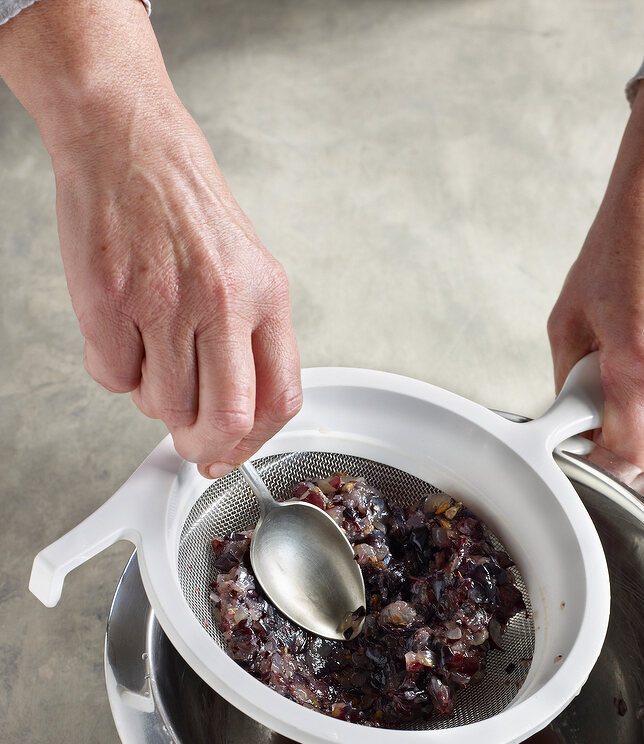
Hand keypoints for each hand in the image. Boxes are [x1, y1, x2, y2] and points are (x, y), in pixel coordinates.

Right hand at [54, 105, 300, 477]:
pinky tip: (120, 334)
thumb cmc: (183, 204)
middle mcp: (222, 301)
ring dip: (152, 399)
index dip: (254, 442)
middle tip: (188, 437)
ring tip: (150, 356)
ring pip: (163, 405)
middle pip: (227, 419)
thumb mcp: (245, 267)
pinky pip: (113, 378)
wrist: (127, 139)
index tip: (230, 451)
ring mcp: (164, 302)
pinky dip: (114, 370)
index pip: (281, 400)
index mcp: (266, 296)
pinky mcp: (110, 299)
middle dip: (203, 444)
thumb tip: (236, 421)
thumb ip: (248, 340)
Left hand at [548, 79, 643, 468]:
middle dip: (631, 439)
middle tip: (606, 406)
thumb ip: (568, 381)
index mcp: (640, 365)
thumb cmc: (617, 252)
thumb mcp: (567, 322)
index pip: (631, 454)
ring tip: (635, 358)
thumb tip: (571, 419)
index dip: (606, 458)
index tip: (590, 447)